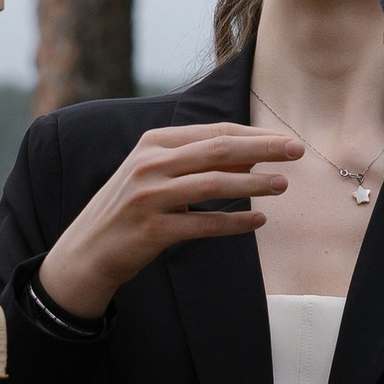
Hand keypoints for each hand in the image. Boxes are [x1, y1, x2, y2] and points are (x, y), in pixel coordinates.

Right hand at [36, 122, 300, 321]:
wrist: (86, 251)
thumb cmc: (129, 209)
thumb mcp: (157, 176)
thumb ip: (198, 161)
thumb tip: (253, 154)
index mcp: (153, 143)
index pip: (214, 132)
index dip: (254, 134)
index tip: (286, 139)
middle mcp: (150, 164)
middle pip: (218, 150)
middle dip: (263, 149)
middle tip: (297, 151)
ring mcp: (149, 196)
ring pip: (213, 184)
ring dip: (253, 183)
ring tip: (282, 185)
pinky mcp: (152, 230)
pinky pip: (203, 224)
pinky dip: (234, 223)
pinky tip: (257, 222)